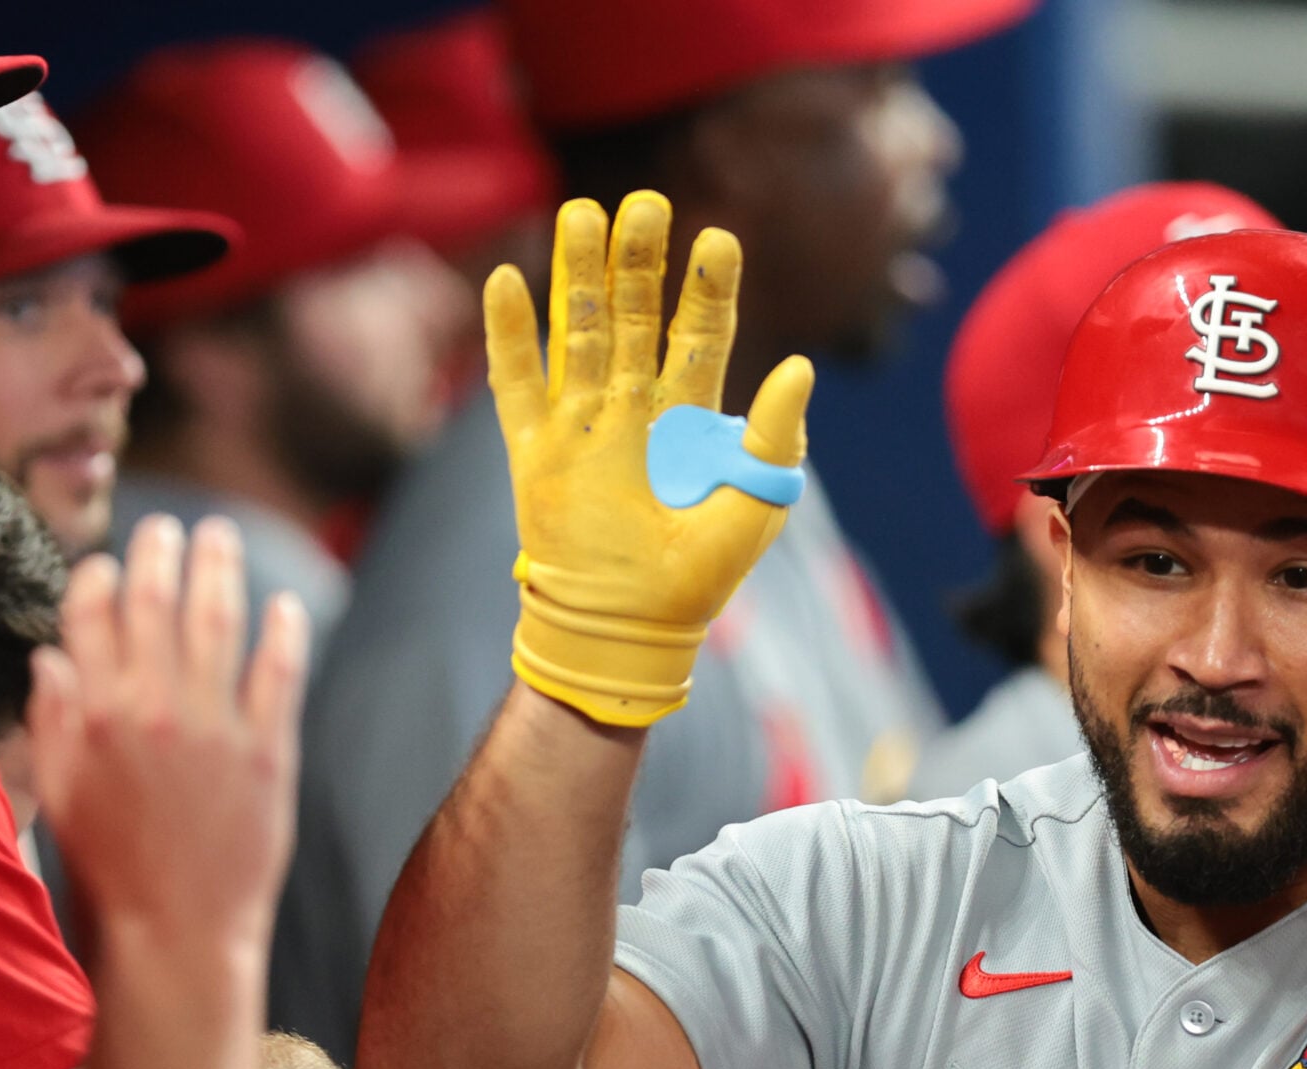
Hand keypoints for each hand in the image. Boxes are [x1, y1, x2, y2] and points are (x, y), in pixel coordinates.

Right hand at [28, 514, 308, 955]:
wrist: (174, 933)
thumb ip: (54, 721)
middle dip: (161, 555)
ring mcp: (214, 728)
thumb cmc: (110, 871)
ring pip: (216, 623)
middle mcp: (152, 711)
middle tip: (170, 528)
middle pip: (156, 605)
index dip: (101, 579)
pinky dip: (282, 632)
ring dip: (218, 571)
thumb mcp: (61, 795)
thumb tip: (49, 658)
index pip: (91, 620)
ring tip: (219, 537)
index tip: (111, 563)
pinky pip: (278, 673)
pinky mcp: (268, 753)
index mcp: (94, 718)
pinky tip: (285, 604)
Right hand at [487, 190, 813, 726]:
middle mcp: (633, 410)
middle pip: (635, 316)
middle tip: (646, 202)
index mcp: (689, 418)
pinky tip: (506, 279)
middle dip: (640, 261)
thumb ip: (775, 438)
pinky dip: (508, 334)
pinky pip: (517, 382)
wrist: (629, 629)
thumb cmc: (698, 580)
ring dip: (579, 275)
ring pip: (578, 331)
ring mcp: (581, 425)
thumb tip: (801, 367)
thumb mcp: (754, 505)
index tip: (718, 239)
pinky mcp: (535, 451)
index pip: (701, 335)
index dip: (709, 289)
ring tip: (581, 212)